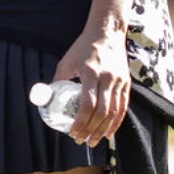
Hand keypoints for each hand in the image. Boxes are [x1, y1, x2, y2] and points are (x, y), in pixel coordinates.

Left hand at [52, 21, 130, 147]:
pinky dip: (116, 122)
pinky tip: (109, 132)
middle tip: (80, 140)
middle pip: (102, 111)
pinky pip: (123, 107)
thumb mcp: (66, 62)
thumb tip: (46, 98)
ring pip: (114, 112)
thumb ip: (58, 80)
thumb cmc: (82, 48)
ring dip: (103, 130)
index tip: (72, 132)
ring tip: (93, 141)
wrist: (107, 33)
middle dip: (90, 129)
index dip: (80, 121)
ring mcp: (119, 81)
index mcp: (91, 73)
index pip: (87, 103)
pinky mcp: (126, 83)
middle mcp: (107, 78)